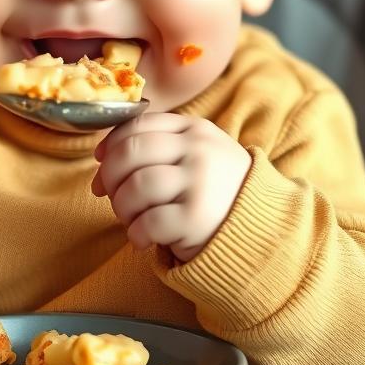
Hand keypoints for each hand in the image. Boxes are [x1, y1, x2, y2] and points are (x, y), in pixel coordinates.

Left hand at [90, 113, 250, 262]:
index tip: (100, 161)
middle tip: (109, 195)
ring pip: (136, 186)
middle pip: (131, 153)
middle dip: (109, 176)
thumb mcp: (198, 154)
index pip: (138, 124)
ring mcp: (200, 182)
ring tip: (130, 219)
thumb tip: (100, 161)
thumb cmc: (217, 192)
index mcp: (195, 129)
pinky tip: (142, 239)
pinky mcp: (197, 218)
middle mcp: (198, 150)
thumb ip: (159, 147)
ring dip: (122, 207)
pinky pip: (148, 222)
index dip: (111, 143)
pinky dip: (136, 233)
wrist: (263, 229)